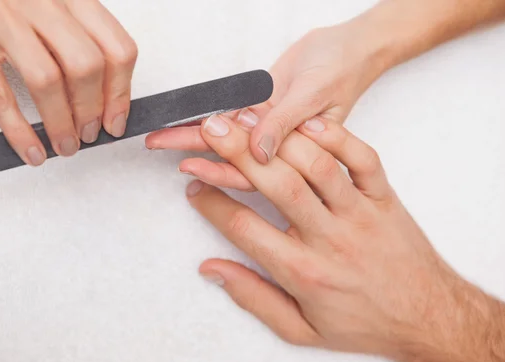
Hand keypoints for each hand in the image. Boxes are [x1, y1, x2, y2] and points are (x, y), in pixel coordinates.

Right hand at [0, 0, 137, 165]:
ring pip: (46, 81)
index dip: (120, 93)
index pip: (116, 49)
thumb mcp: (52, 2)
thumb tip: (104, 96)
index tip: (115, 120)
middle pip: (86, 67)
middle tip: (89, 134)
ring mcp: (1, 17)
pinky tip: (31, 150)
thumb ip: (79, 38)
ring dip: (61, 125)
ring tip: (65, 145)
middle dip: (92, 111)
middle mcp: (42, 2)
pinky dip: (19, 132)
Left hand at [146, 20, 390, 164]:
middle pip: (231, 157)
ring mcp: (266, 126)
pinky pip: (230, 115)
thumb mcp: (314, 94)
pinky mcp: (260, 106)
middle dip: (194, 152)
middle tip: (156, 144)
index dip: (221, 172)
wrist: (348, 46)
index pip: (254, 172)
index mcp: (295, 152)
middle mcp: (277, 144)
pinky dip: (208, 117)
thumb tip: (258, 154)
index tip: (188, 165)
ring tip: (158, 135)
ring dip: (193, 136)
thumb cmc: (342, 70)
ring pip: (226, 137)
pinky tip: (183, 120)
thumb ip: (285, 123)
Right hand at [182, 113, 504, 361]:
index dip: (211, 203)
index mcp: (303, 271)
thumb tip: (212, 270)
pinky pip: (364, 159)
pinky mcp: (385, 197)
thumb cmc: (362, 323)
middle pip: (277, 185)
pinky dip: (338, 136)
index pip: (243, 228)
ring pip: (317, 166)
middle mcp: (330, 238)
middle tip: (209, 127)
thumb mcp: (300, 329)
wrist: (427, 318)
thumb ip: (253, 298)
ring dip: (281, 137)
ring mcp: (360, 213)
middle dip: (237, 152)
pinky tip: (309, 121)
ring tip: (249, 115)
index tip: (193, 186)